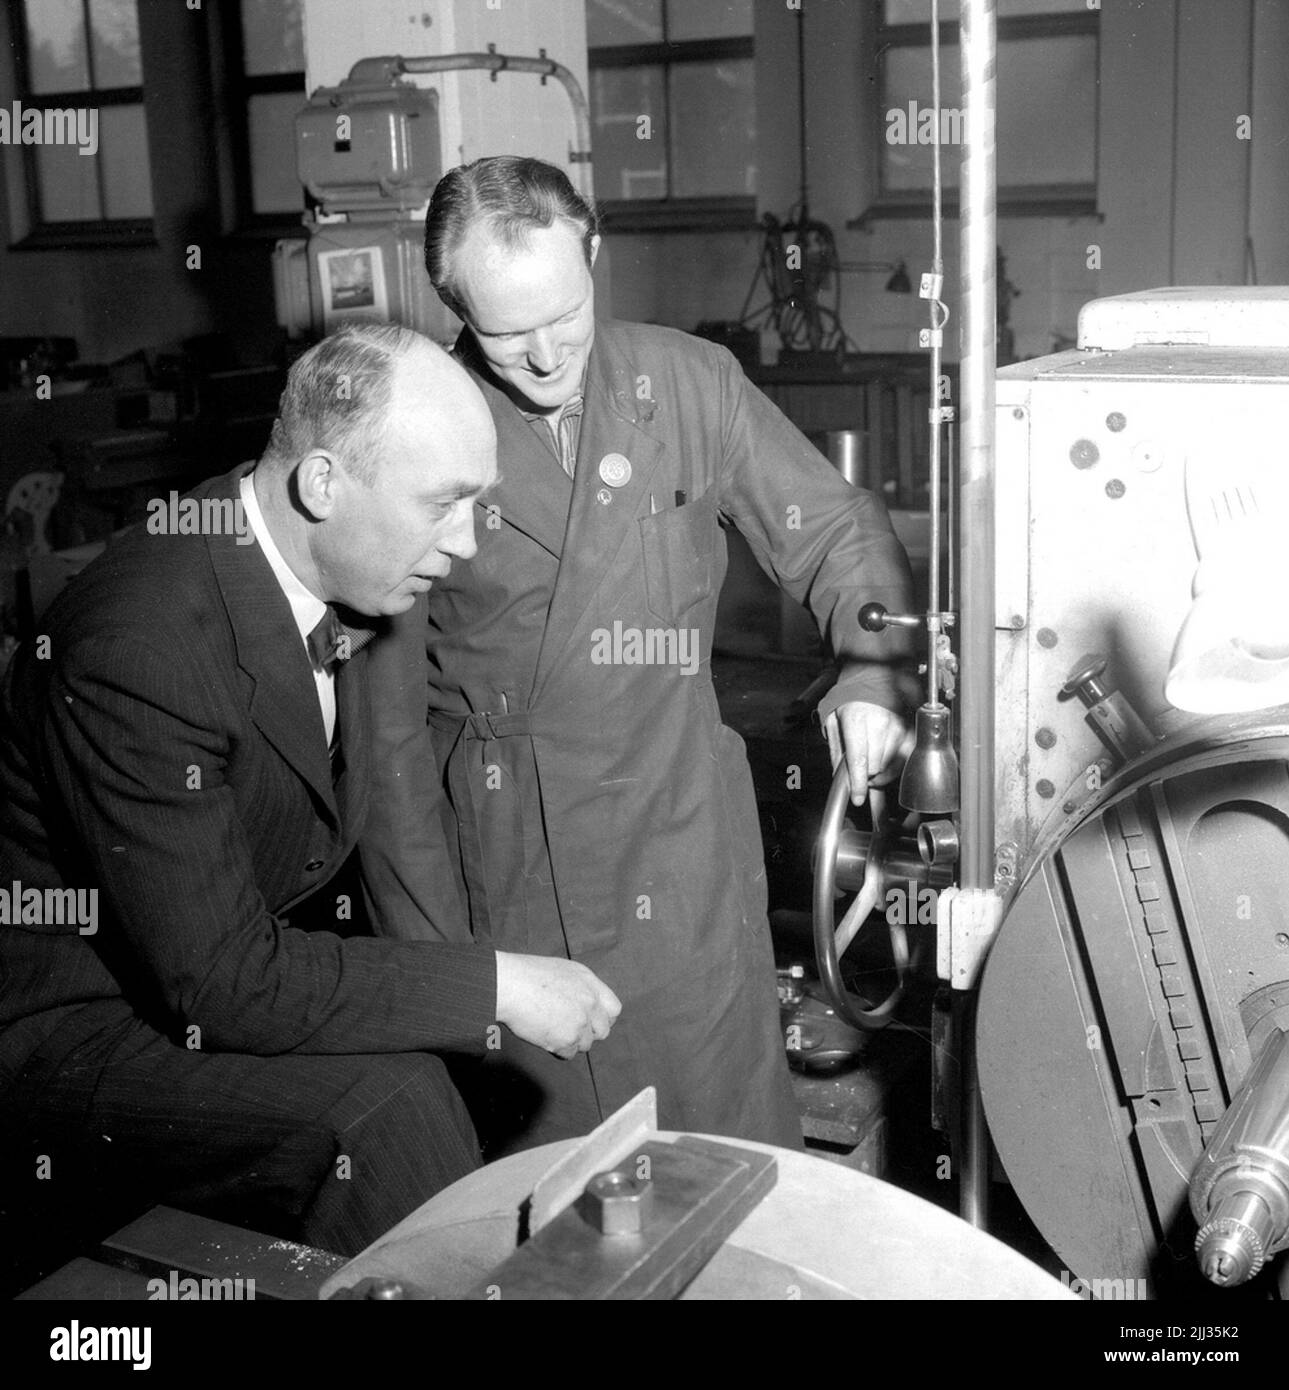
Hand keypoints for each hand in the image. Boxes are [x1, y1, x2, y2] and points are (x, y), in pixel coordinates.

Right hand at [494, 952, 621, 1058]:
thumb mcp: (562, 971)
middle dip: (587, 1033)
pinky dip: (556, 1049)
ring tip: (548, 1027)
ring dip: (569, 1041)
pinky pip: (568, 1054)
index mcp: (590, 983)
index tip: (589, 1022)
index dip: (602, 1018)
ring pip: (584, 1044)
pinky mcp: (567, 1040)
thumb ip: (580, 988)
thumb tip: (585, 1006)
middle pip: (602, 1031)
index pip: (614, 1009)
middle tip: (567, 1028)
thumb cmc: (526, 976)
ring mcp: (580, 1022)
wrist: (509, 985)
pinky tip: (542, 1034)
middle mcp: (590, 1002)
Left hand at [823, 702, 913, 805]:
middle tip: (859, 770)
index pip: (859, 760)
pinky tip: (884, 760)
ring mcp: (898, 728)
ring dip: (878, 770)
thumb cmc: (852, 699)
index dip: (858, 783)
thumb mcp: (833, 720)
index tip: (857, 798)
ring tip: (870, 760)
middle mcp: (880, 724)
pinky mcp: (910, 733)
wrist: (874, 680)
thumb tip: (840, 775)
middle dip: (864, 774)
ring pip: (888, 766)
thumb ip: (836, 749)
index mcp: (857, 719)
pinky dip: (893, 766)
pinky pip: (903, 761)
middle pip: (874, 767)